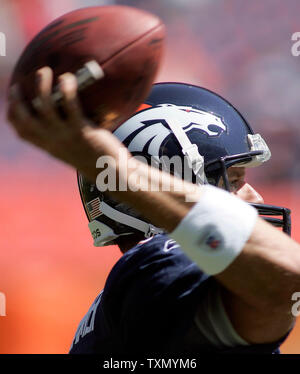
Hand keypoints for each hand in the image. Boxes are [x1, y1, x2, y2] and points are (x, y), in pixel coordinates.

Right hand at [6, 67, 126, 181]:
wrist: (112, 174)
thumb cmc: (96, 159)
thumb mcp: (74, 149)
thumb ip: (65, 136)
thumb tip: (66, 116)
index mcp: (50, 146)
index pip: (22, 131)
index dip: (13, 113)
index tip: (13, 99)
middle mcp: (53, 142)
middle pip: (25, 119)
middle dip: (17, 99)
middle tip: (20, 82)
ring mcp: (66, 137)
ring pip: (45, 106)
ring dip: (42, 85)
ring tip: (45, 71)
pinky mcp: (82, 131)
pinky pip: (70, 105)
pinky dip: (67, 89)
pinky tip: (68, 79)